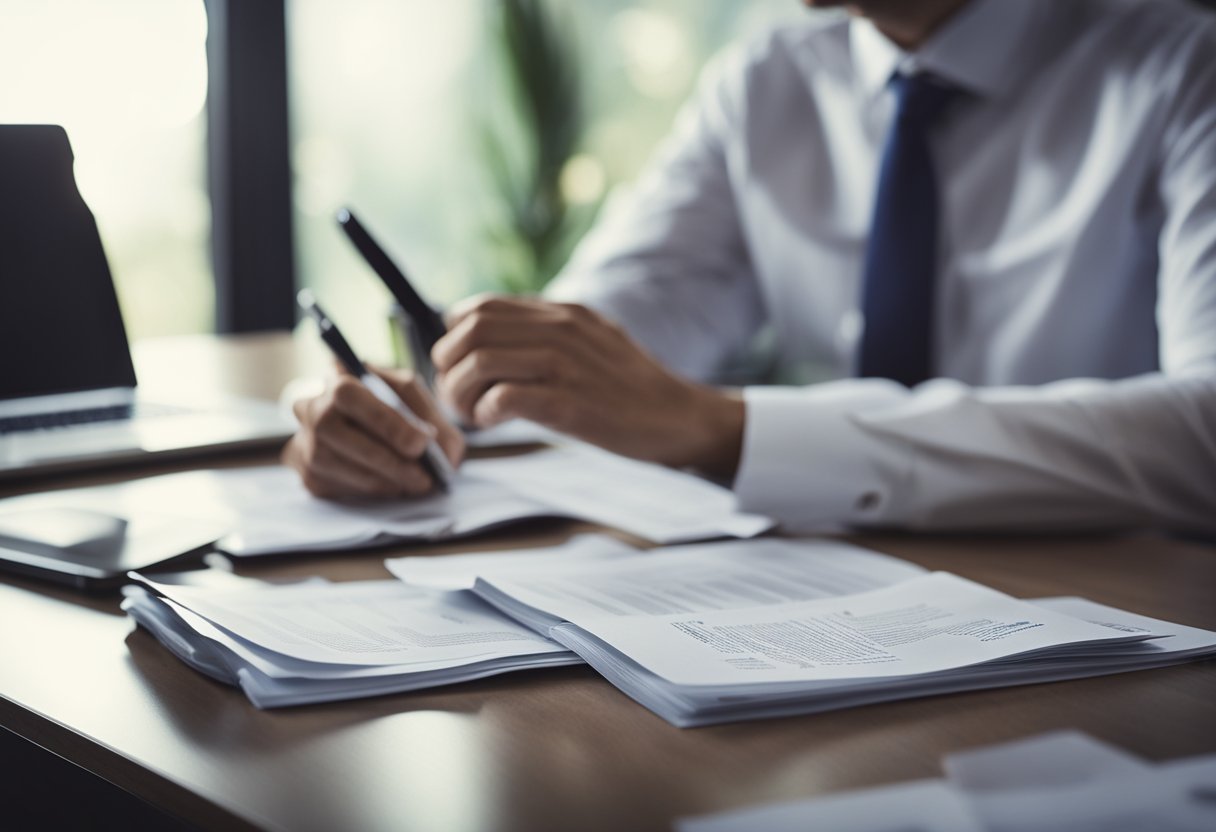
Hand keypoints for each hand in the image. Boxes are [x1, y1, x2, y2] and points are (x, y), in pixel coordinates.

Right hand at [282, 366, 464, 498]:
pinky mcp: (309, 475)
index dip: (386, 422)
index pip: (350, 395)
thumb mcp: (414, 399)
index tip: (422, 443)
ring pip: (332, 463)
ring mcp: (304, 443)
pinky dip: (369, 491)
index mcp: (338, 378)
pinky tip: (394, 487)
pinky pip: (333, 486)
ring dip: (380, 479)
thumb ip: (431, 418)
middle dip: (386, 458)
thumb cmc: (391, 407)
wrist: (363, 427)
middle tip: (423, 477)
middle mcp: (311, 408)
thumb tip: (445, 453)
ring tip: (416, 484)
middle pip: (337, 432)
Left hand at [432, 295, 744, 477]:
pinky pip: (503, 398)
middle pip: (472, 329)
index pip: (481, 306)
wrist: (679, 417)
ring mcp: (565, 365)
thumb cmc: (630, 388)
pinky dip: (485, 412)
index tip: (462, 365)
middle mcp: (560, 329)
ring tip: (473, 414)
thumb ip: (549, 333)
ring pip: (480, 361)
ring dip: (461, 392)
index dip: (455, 336)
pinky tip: (495, 423)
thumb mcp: (592, 340)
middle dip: (448, 365)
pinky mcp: (569, 404)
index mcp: (562, 312)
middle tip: (458, 395)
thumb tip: (493, 339)